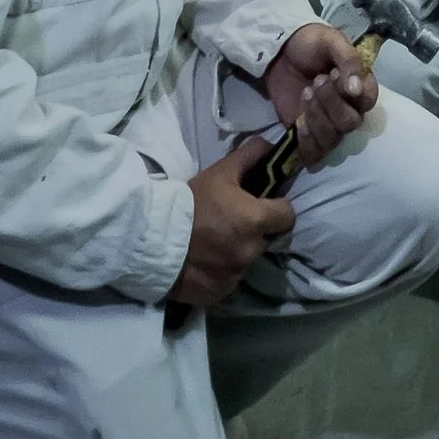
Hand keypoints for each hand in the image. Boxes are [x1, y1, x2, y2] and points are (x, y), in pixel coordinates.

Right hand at [170, 139, 296, 308]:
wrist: (151, 238)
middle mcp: (251, 251)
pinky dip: (223, 272)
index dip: (277, 209)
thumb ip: (249, 157)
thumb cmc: (189, 202)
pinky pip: (231, 280)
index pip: (287, 216)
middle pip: (267, 239)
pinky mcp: (221, 292)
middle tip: (231, 224)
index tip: (261, 206)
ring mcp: (237, 275)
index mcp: (255, 220)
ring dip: (238, 252)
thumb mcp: (220, 173)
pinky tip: (205, 261)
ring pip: (248, 260)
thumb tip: (270, 146)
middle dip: (255, 231)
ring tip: (214, 244)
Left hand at [265, 21, 378, 164]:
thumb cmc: (309, 44)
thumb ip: (348, 60)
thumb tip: (356, 89)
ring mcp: (328, 124)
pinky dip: (307, 141)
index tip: (334, 74)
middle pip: (350, 123)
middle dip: (331, 103)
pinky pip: (315, 153)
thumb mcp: (330, 40)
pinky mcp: (308, 135)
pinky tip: (298, 122)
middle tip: (316, 81)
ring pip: (333, 138)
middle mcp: (348, 108)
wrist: (277, 52)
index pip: (369, 101)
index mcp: (359, 85)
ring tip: (306, 92)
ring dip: (316, 116)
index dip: (354, 94)